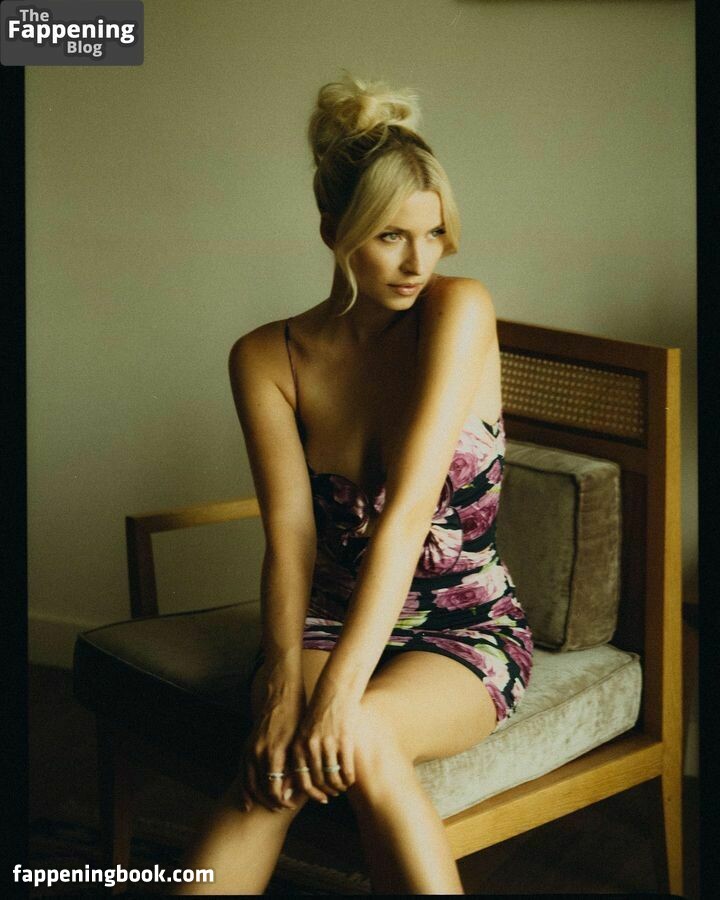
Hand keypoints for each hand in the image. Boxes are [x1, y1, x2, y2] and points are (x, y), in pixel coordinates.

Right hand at [238, 679, 304, 812]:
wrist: (282, 693)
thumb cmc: (296, 715)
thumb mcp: (298, 740)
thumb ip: (293, 766)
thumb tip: (288, 791)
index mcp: (273, 753)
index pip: (273, 789)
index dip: (281, 801)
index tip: (290, 805)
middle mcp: (258, 753)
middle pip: (260, 789)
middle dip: (270, 802)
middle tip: (282, 809)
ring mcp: (250, 749)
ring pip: (248, 782)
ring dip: (257, 798)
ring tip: (267, 807)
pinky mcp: (247, 745)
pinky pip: (243, 772)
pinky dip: (244, 787)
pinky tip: (248, 798)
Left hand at [290, 683, 358, 803]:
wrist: (335, 691)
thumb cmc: (318, 715)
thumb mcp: (302, 735)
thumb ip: (298, 759)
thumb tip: (287, 791)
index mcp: (298, 746)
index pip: (302, 782)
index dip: (312, 795)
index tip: (321, 799)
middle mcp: (311, 747)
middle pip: (319, 782)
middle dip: (327, 792)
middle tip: (334, 794)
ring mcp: (328, 744)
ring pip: (333, 778)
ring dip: (339, 786)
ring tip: (342, 787)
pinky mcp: (344, 740)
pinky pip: (346, 769)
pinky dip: (349, 778)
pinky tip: (351, 779)